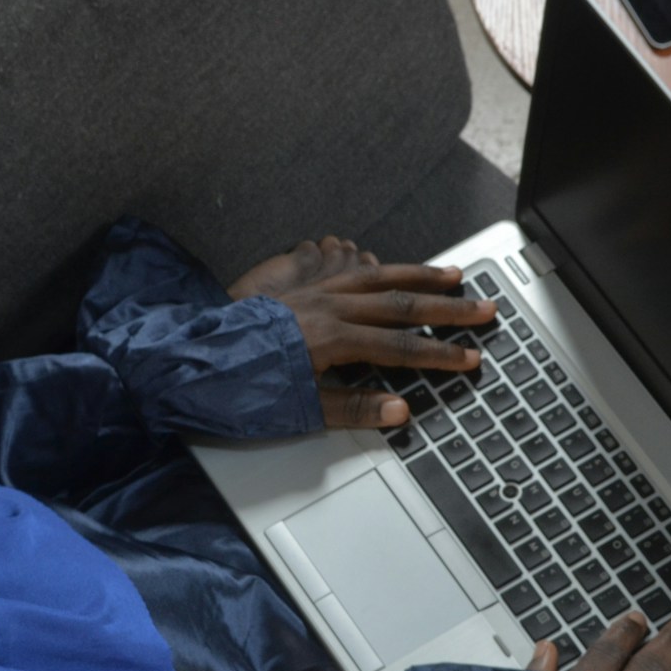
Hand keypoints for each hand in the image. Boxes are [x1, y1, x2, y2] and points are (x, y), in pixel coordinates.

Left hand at [227, 236, 495, 428]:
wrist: (185, 358)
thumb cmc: (237, 389)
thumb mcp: (297, 410)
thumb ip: (352, 409)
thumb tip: (401, 409)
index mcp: (332, 339)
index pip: (401, 349)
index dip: (441, 355)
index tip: (471, 358)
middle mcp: (327, 305)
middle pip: (400, 303)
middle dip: (448, 308)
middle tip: (485, 308)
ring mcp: (310, 288)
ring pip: (377, 274)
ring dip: (418, 274)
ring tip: (452, 274)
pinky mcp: (292, 281)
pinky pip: (340, 262)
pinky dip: (369, 261)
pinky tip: (381, 260)